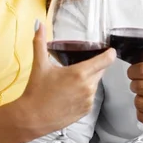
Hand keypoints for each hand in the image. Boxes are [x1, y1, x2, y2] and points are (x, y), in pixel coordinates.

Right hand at [17, 23, 115, 139]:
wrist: (32, 118)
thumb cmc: (36, 91)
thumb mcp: (39, 65)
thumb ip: (40, 42)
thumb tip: (38, 24)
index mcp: (80, 73)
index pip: (105, 60)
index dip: (109, 54)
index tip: (110, 50)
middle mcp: (88, 87)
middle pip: (100, 71)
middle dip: (93, 67)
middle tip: (78, 67)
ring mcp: (89, 100)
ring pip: (94, 84)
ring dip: (87, 81)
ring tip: (69, 83)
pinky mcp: (86, 111)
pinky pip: (90, 97)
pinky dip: (84, 94)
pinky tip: (70, 94)